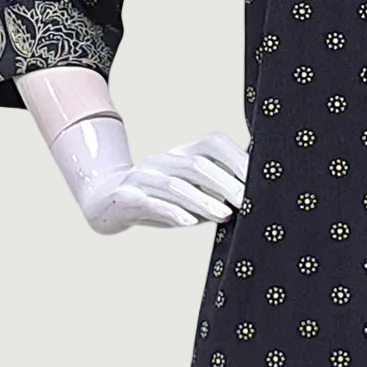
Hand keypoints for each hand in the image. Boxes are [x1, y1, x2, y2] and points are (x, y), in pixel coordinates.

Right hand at [81, 129, 248, 235]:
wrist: (107, 204)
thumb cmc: (161, 202)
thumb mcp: (191, 195)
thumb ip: (217, 196)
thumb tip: (253, 203)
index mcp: (183, 154)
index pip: (213, 143)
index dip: (237, 157)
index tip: (260, 178)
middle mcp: (163, 159)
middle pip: (198, 165)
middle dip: (227, 183)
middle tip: (249, 201)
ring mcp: (142, 176)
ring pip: (176, 185)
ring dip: (204, 200)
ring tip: (226, 215)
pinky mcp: (126, 197)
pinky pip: (150, 203)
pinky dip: (171, 212)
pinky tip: (189, 223)